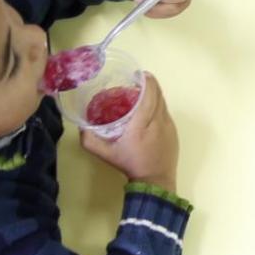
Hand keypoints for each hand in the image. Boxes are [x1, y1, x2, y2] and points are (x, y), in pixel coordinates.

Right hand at [82, 72, 178, 192]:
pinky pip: (166, 112)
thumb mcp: (106, 154)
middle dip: (150, 84)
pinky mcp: (174, 131)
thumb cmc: (130, 164)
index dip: (147, 81)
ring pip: (164, 103)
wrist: (155, 181)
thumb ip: (89, 140)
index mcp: (143, 123)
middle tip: (137, 80)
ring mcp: (169, 126)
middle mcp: (159, 121)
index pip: (150, 95)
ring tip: (142, 92)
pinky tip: (149, 108)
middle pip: (159, 95)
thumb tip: (80, 126)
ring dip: (155, 94)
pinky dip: (159, 105)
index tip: (139, 74)